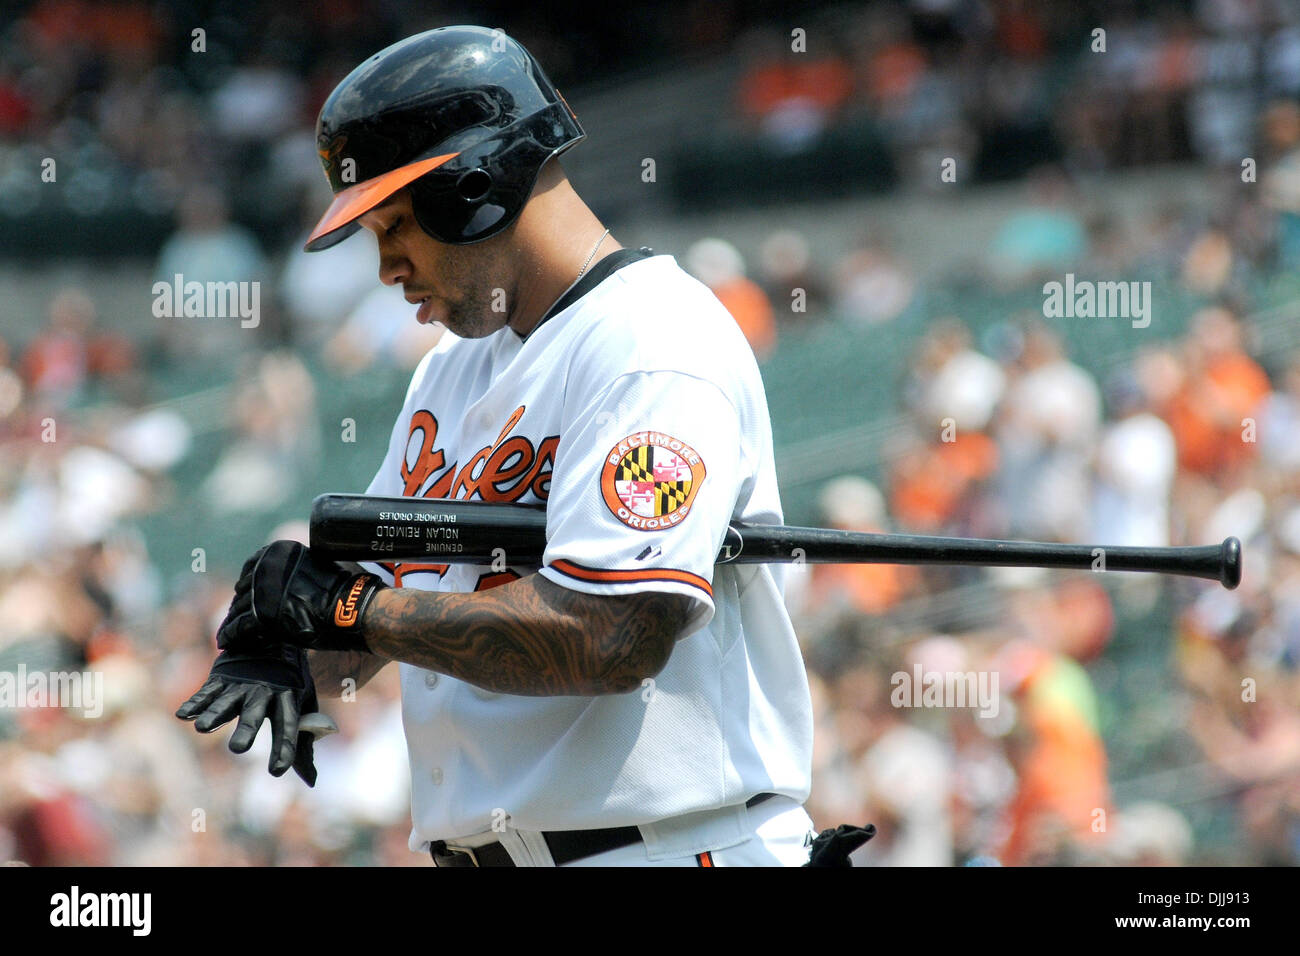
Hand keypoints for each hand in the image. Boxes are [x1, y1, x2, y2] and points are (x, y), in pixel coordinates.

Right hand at [175, 644, 332, 784]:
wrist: (274, 637)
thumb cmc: (290, 682)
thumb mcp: (303, 705)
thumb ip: (304, 743)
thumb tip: (311, 780)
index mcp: (288, 697)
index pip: (288, 725)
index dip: (284, 747)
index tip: (278, 771)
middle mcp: (264, 691)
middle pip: (254, 714)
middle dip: (246, 730)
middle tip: (239, 749)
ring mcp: (241, 684)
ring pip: (226, 702)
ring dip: (214, 714)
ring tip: (202, 728)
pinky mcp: (222, 678)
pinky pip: (207, 692)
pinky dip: (196, 703)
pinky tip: (183, 715)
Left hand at [217, 540, 385, 652]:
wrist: (354, 608)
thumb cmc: (342, 590)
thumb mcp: (316, 565)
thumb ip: (296, 569)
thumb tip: (285, 579)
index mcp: (278, 552)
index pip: (251, 568)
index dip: (248, 585)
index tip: (245, 597)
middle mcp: (266, 568)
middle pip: (244, 590)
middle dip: (239, 605)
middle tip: (235, 617)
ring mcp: (263, 591)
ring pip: (238, 609)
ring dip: (233, 621)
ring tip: (228, 633)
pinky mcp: (262, 616)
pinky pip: (239, 627)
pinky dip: (230, 635)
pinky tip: (225, 642)